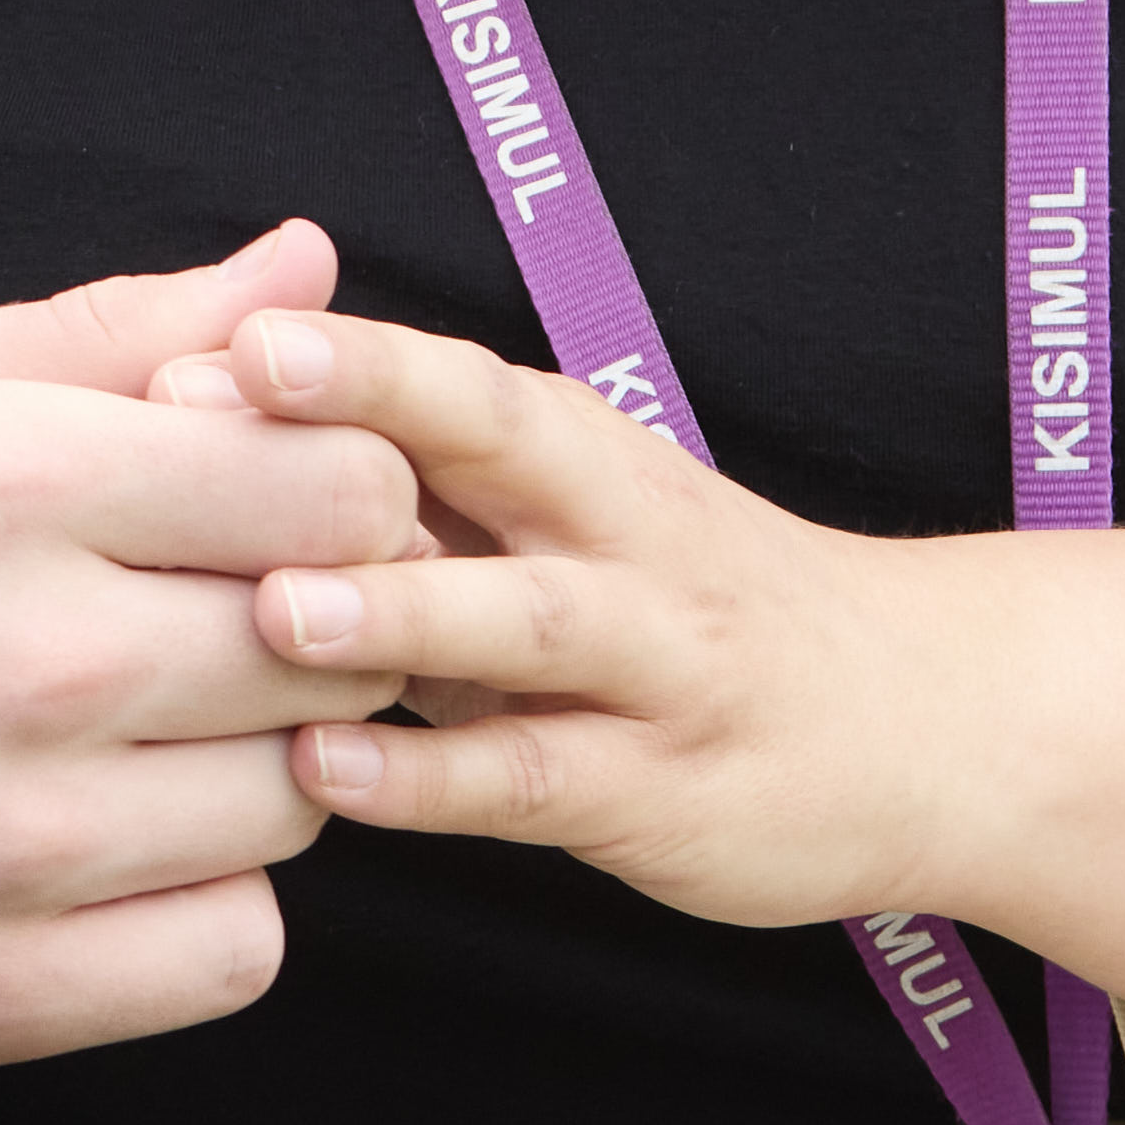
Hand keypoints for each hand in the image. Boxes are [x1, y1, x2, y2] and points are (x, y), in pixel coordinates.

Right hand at [0, 221, 413, 1067]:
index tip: (267, 499)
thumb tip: (303, 262)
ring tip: (134, 726)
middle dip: (302, 617)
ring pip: (296, 797)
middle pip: (336, 642)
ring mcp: (19, 837)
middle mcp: (32, 660)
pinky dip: (205, 904)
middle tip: (206, 611)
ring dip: (250, 758)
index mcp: (5, 480)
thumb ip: (114, 330)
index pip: (335, 486)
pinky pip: (236, 951)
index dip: (334, 483)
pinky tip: (116, 843)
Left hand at [207, 307, 1124, 1074]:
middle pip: (494, 444)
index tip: (207, 334)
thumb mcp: (563, 516)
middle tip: (202, 410)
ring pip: (524, 623)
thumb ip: (409, 479)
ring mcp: (654, 660)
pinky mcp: (665, 789)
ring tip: (279, 610)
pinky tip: (333, 771)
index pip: (449, 376)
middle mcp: (618, 530)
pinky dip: (437, 778)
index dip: (334, 356)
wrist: (930, 718)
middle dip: (357, 415)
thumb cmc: (685, 607)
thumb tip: (194, 411)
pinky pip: (542, 778)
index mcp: (574, 448)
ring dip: (402, 612)